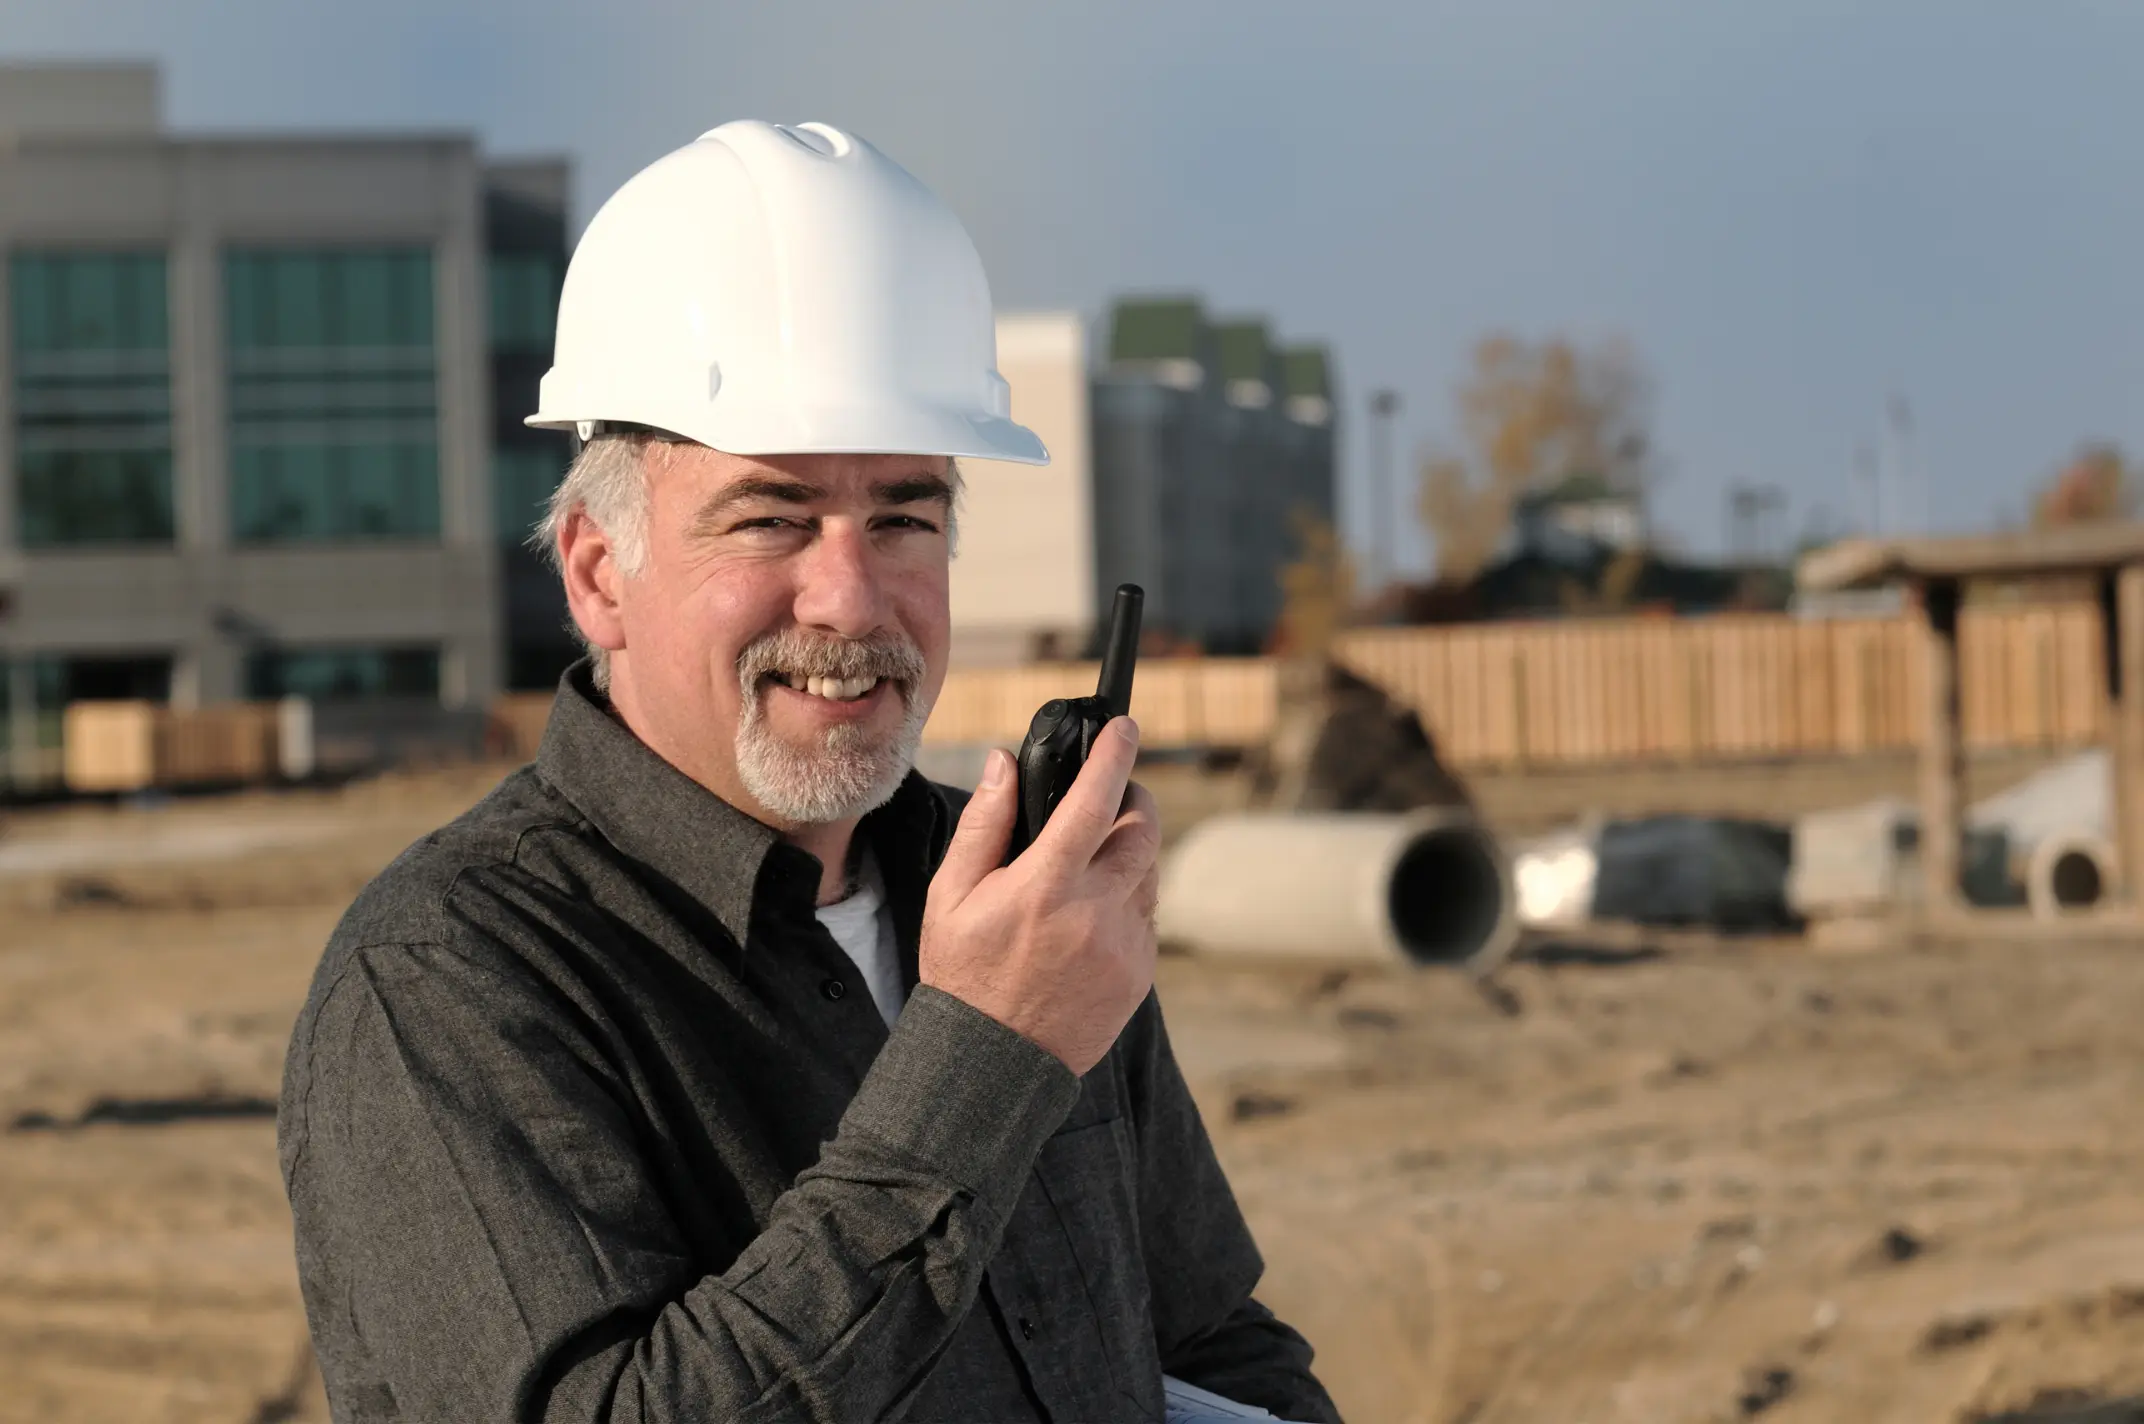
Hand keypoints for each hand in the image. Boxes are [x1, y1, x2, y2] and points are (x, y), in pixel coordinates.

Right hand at [920, 719, 1161, 1075]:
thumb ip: (985, 824)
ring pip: (1149, 873)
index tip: (1126, 727)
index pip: (1094, 801)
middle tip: (1114, 794)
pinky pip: (1146, 918)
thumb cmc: (964, 973)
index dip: (1114, 756)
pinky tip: (1089, 917)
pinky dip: (1127, 901)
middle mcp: (1094, 912)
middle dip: (1134, 800)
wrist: (993, 1061)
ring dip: (1129, 855)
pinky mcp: (1140, 973)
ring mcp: (1124, 945)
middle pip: (1142, 830)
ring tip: (1089, 864)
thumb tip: (1003, 762)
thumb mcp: (952, 895)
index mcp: (1045, 886)